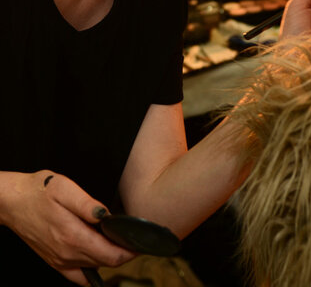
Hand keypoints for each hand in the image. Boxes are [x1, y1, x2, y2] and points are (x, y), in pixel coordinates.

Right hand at [0, 170, 133, 284]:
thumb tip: (107, 216)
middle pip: (107, 262)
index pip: (111, 254)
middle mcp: (67, 253)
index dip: (131, 251)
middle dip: (125, 253)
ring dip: (111, 258)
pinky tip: (99, 258)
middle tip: (137, 239)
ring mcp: (60, 261)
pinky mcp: (55, 262)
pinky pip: (79, 277)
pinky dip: (93, 270)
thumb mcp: (64, 188)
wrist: (12, 202)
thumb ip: (88, 204)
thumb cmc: (38, 190)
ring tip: (121, 241)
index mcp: (73, 235)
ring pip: (95, 268)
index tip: (143, 242)